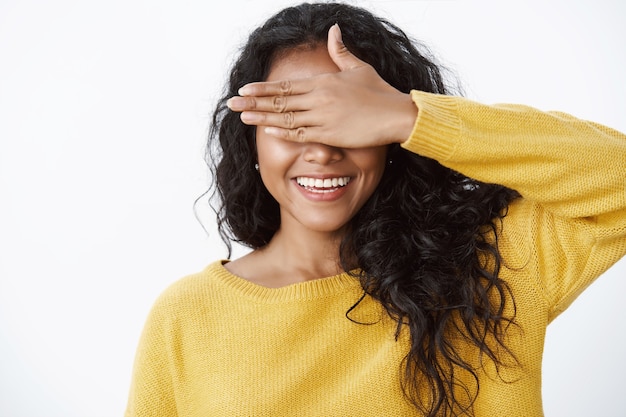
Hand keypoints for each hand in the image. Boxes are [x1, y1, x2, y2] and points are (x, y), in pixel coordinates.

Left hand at [226, 24, 417, 148]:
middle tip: (231, 103)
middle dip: (253, 102)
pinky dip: (284, 133)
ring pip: (285, 118)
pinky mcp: (330, 135)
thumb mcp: (359, 67)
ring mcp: (323, 117)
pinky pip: (301, 134)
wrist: (397, 114)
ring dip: (262, 118)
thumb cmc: (380, 92)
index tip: (244, 89)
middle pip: (279, 101)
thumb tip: (333, 28)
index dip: (263, 88)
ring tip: (242, 117)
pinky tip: (267, 131)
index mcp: (323, 82)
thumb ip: (340, 51)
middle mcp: (319, 98)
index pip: (286, 85)